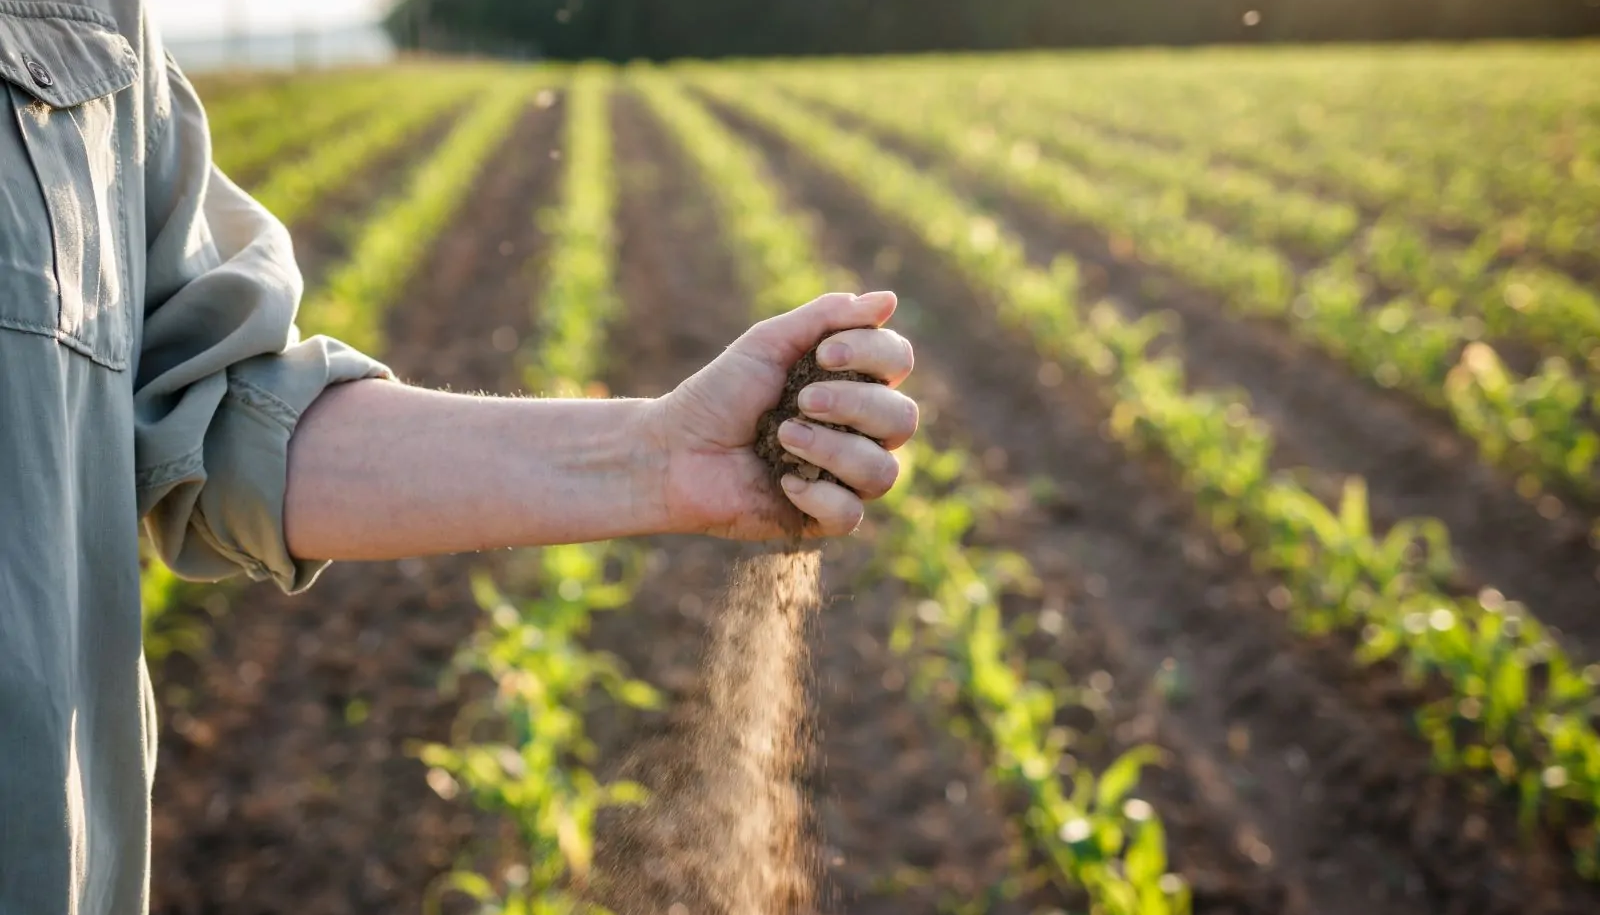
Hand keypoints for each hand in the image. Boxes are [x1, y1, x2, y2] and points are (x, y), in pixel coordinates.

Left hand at [643, 291, 917, 538]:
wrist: (674, 449)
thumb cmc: (719, 394)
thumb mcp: (768, 344)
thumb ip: (825, 319)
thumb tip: (888, 299)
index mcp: (851, 383)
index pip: (898, 363)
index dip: (874, 354)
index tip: (823, 354)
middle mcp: (858, 431)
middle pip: (903, 419)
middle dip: (854, 404)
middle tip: (801, 400)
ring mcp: (844, 477)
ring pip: (883, 471)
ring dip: (834, 449)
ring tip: (784, 436)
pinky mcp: (823, 517)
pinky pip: (852, 514)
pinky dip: (820, 496)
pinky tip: (785, 482)